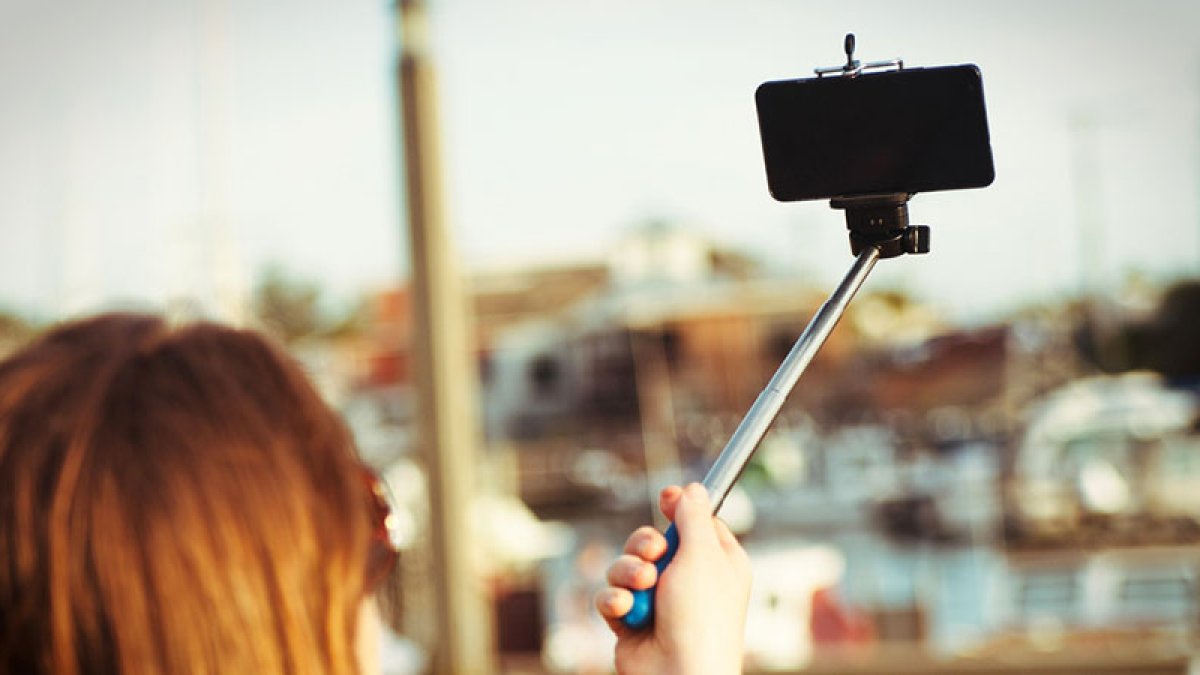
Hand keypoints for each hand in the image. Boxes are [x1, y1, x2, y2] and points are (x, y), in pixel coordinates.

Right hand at [595, 483, 750, 674]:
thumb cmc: (701, 618)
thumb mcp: (703, 555)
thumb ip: (693, 517)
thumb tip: (692, 488)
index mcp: (716, 563)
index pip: (696, 523)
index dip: (679, 508)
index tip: (666, 497)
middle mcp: (688, 580)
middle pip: (652, 539)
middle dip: (644, 544)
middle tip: (655, 554)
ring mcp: (658, 602)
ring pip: (626, 566)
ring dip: (628, 572)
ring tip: (642, 588)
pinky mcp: (632, 622)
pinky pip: (611, 596)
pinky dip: (616, 601)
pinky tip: (627, 611)